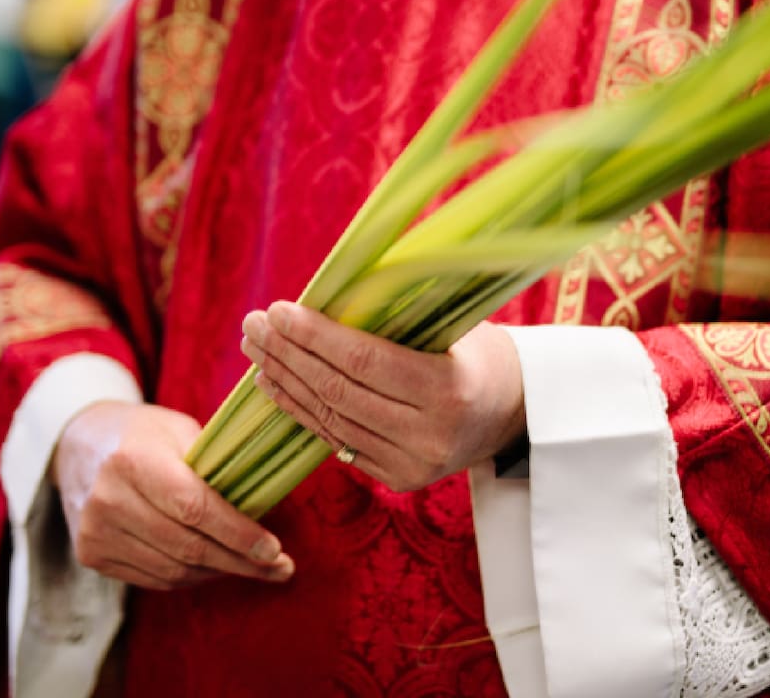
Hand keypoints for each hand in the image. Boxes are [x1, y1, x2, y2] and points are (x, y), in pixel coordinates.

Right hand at [51, 401, 294, 589]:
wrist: (78, 444)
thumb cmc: (144, 434)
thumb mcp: (180, 430)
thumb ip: (215, 465)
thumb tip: (264, 505)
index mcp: (134, 460)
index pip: (194, 508)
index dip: (238, 533)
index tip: (274, 550)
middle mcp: (109, 500)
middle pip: (187, 546)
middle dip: (241, 562)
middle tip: (280, 568)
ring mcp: (96, 532)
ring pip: (174, 570)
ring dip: (220, 572)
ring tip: (254, 567)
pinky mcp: (92, 555)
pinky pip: (154, 578)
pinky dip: (191, 576)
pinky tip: (216, 567)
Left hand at [241, 302, 525, 491]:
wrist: (515, 413)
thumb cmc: (481, 353)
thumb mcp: (456, 326)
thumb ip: (401, 316)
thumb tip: (330, 291)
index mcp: (449, 391)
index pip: (366, 362)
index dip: (317, 337)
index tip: (279, 310)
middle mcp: (429, 436)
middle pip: (339, 393)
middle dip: (289, 355)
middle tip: (254, 324)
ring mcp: (411, 464)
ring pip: (330, 420)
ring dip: (286, 382)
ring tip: (256, 349)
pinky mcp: (397, 479)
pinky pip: (336, 440)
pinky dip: (300, 411)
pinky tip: (274, 383)